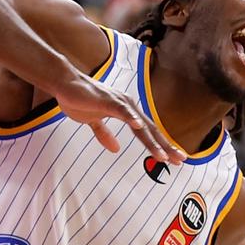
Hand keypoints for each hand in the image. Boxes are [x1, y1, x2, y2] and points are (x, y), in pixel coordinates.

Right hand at [54, 69, 185, 164]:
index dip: (161, 145)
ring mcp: (119, 102)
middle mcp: (128, 106)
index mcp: (127, 112)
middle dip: (165, 146)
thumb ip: (105, 134)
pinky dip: (131, 118)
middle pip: (150, 130)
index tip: (173, 159)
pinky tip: (140, 127)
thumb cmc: (79, 99)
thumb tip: (116, 149)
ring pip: (140, 125)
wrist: (64, 83)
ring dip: (152, 141)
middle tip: (180, 161)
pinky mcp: (107, 100)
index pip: (148, 132)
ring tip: (163, 155)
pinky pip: (122, 111)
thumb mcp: (93, 122)